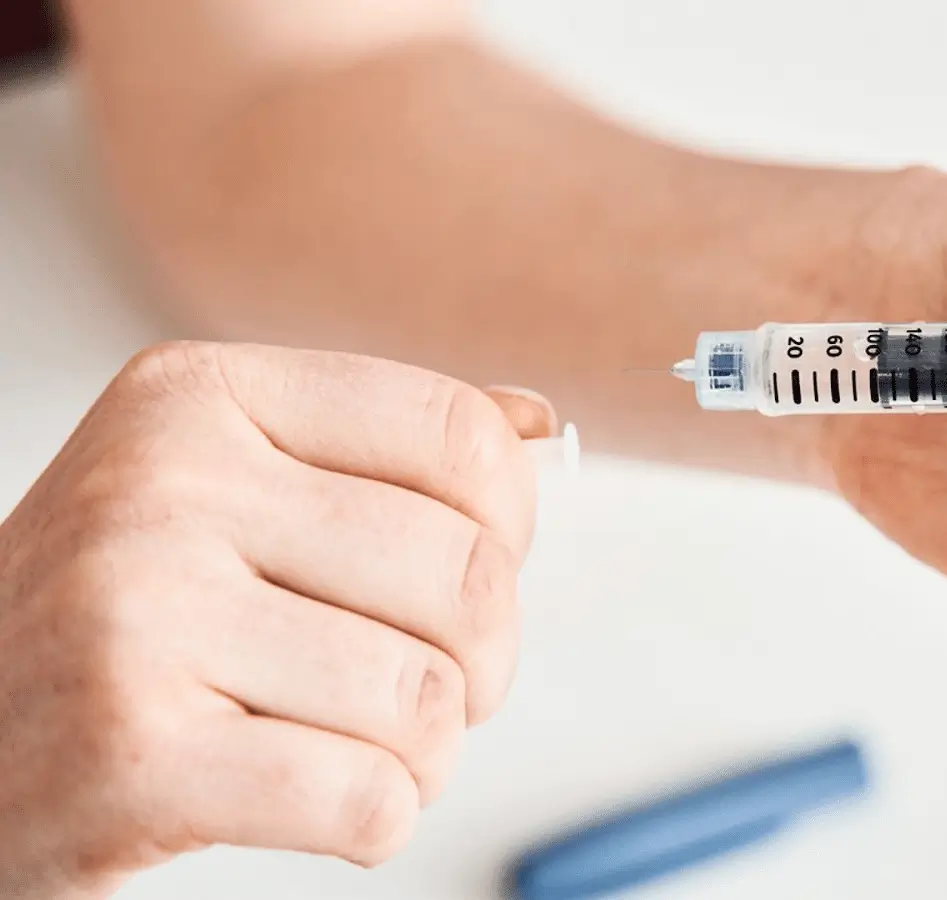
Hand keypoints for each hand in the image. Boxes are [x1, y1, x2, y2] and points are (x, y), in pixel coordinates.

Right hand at [0, 343, 552, 897]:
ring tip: (356, 748)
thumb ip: (378, 452)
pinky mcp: (132, 754)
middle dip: (480, 661)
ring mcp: (137, 615)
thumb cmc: (114, 623)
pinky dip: (377, 822)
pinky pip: (366, 796)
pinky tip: (324, 806)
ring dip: (425, 754)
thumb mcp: (220, 492)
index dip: (512, 524)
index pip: (457, 435)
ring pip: (427, 697)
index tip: (477, 573)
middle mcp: (160, 487)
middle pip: (464, 573)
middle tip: (428, 688)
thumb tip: (538, 427)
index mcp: (196, 399)